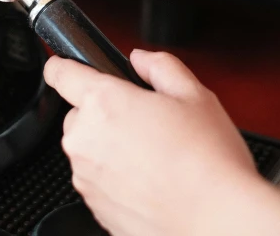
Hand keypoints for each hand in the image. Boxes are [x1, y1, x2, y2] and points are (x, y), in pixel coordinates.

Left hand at [44, 51, 279, 235]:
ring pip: (88, 150)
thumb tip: (141, 60)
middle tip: (145, 123)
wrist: (218, 223)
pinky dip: (116, 179)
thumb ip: (160, 66)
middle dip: (104, 114)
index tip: (62, 65)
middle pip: (79, 114)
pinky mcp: (96, 209)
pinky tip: (151, 182)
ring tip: (155, 157)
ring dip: (110, 148)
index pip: (61, 73)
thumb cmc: (208, 162)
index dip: (62, 65)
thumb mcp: (193, 94)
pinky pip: (98, 182)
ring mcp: (88, 179)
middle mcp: (86, 140)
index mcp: (103, 103)